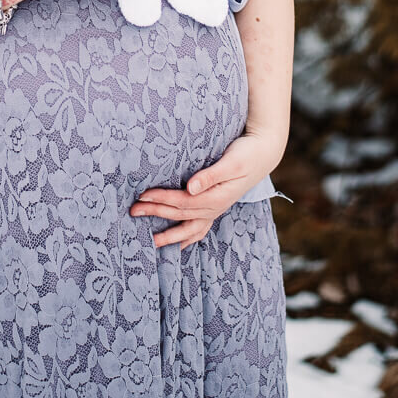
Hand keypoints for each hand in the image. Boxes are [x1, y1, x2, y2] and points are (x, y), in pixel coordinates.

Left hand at [129, 129, 284, 249]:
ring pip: (189, 225)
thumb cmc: (246, 154)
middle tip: (133, 211)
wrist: (264, 153)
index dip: (161, 198)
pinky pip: (201, 227)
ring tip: (152, 241)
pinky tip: (180, 244)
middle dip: (156, 212)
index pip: (182, 200)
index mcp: (215, 196)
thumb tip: (190, 187)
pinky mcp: (217, 205)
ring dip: (170, 233)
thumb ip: (210, 175)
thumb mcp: (231, 162)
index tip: (142, 195)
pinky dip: (189, 237)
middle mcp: (215, 207)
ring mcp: (216, 208)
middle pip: (180, 213)